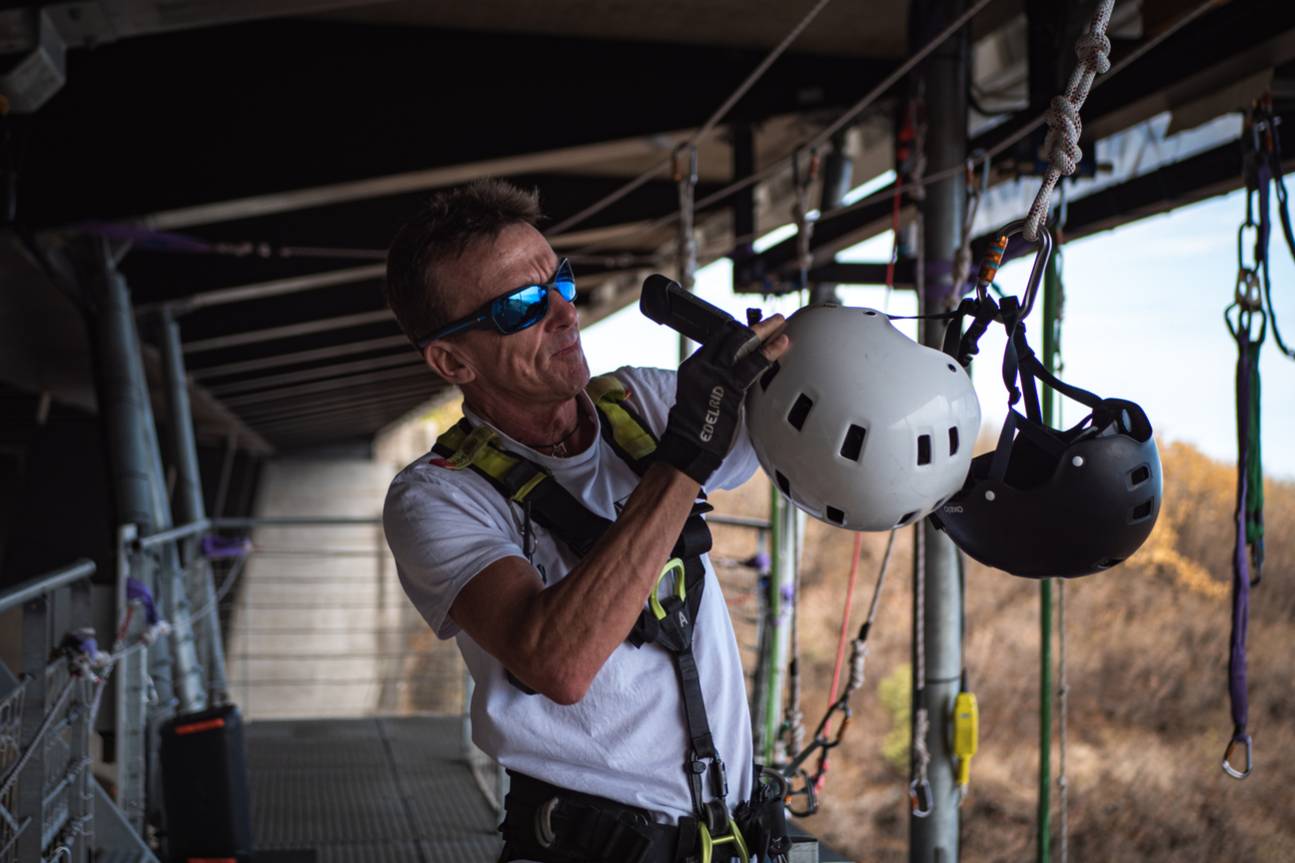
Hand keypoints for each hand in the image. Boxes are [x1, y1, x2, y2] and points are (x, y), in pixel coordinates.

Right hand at [656, 314, 788, 483]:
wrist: (689, 445)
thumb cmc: (697, 424)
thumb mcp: (700, 392)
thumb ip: (716, 376)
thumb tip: (740, 367)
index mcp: (694, 365)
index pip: (719, 339)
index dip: (741, 331)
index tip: (758, 327)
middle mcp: (702, 366)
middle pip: (732, 337)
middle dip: (757, 326)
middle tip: (776, 319)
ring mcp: (714, 376)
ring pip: (742, 345)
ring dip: (765, 332)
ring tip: (782, 323)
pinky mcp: (728, 388)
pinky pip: (752, 366)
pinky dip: (768, 353)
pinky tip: (781, 345)